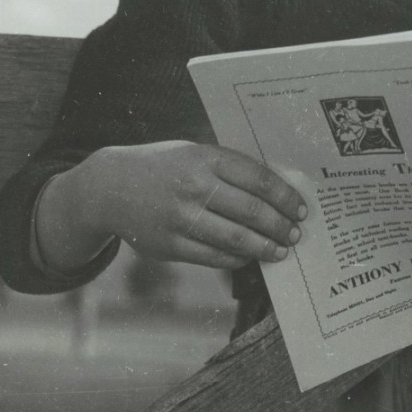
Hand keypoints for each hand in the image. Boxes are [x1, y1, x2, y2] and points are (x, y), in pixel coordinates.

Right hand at [70, 141, 308, 269]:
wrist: (110, 187)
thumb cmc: (164, 167)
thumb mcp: (194, 153)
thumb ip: (229, 168)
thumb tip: (276, 191)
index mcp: (205, 158)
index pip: (258, 178)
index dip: (285, 196)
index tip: (301, 207)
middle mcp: (194, 187)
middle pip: (251, 211)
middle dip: (280, 225)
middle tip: (296, 233)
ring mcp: (180, 219)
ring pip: (235, 239)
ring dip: (264, 247)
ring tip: (281, 250)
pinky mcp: (170, 246)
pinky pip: (213, 256)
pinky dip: (237, 258)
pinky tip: (249, 256)